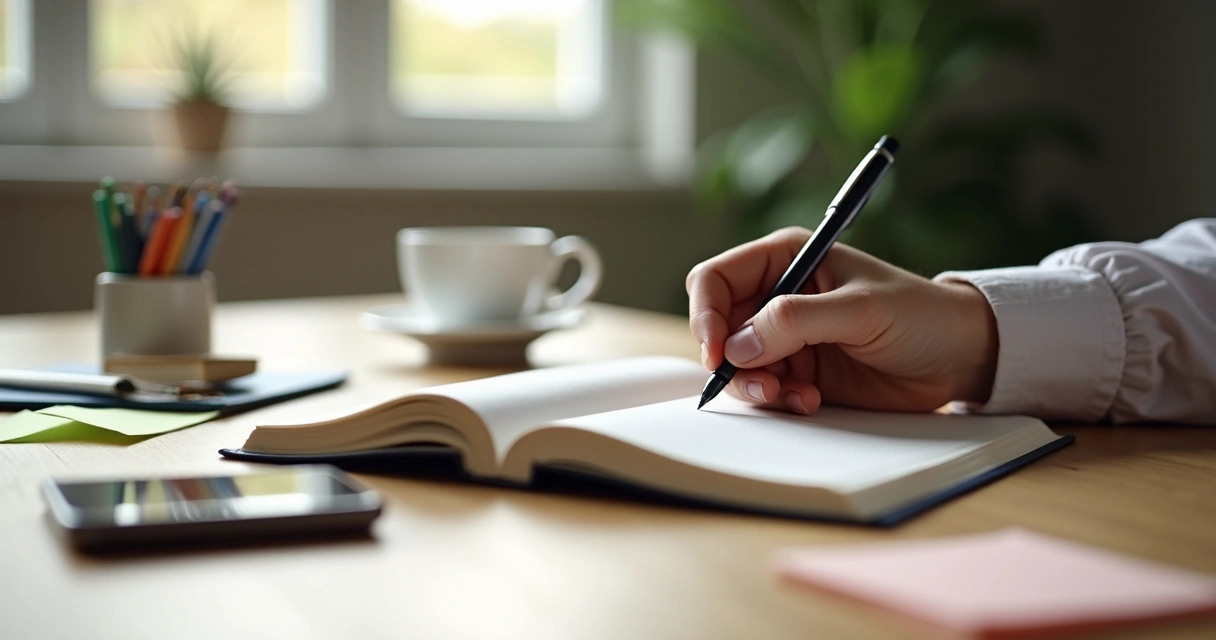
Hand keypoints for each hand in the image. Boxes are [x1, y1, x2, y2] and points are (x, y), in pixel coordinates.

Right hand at [686, 227, 997, 413]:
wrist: (958, 357)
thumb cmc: (919, 314)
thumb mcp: (860, 310)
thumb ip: (795, 320)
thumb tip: (737, 345)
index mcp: (785, 258)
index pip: (716, 279)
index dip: (705, 314)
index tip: (718, 352)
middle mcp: (777, 296)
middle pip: (718, 327)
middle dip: (730, 360)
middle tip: (763, 384)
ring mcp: (785, 337)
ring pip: (737, 365)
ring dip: (756, 386)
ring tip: (793, 396)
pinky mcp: (798, 372)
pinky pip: (764, 390)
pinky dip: (778, 401)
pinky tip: (811, 402)